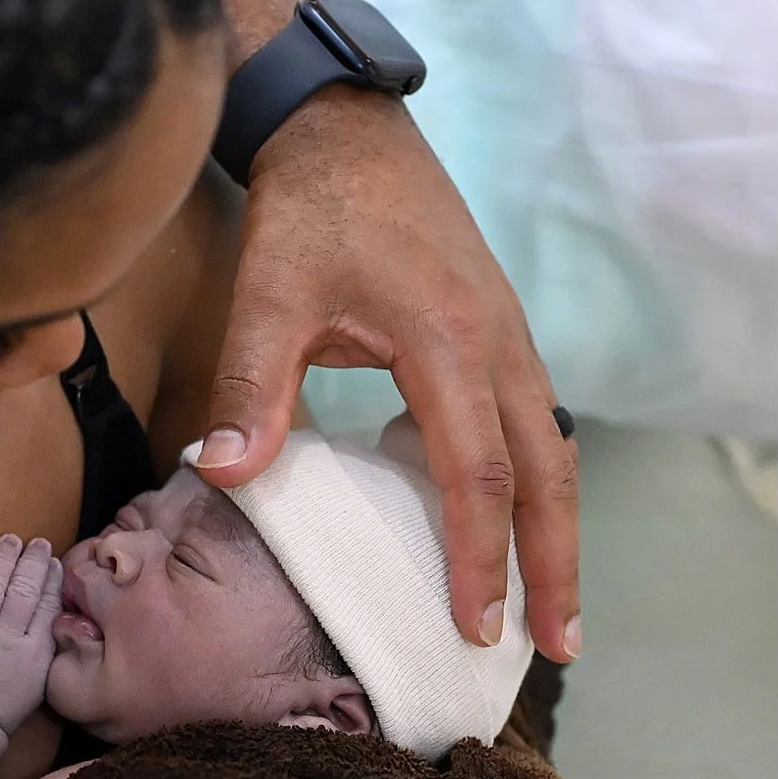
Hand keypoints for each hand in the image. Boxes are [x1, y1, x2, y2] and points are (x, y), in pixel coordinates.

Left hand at [0, 534, 63, 736]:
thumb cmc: (0, 707)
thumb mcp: (38, 680)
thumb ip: (47, 646)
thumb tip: (54, 610)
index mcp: (33, 653)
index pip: (47, 606)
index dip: (52, 579)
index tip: (54, 561)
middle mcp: (5, 640)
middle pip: (22, 591)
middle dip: (32, 562)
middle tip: (36, 543)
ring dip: (0, 558)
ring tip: (8, 540)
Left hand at [192, 86, 580, 664]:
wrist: (342, 132)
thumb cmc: (307, 213)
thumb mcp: (267, 295)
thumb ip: (248, 386)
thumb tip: (220, 473)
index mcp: (449, 342)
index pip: (478, 473)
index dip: (479, 556)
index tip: (473, 625)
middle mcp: (500, 344)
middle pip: (548, 474)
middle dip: (555, 565)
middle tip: (557, 646)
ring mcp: (508, 335)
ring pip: (552, 449)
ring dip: (555, 529)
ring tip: (552, 606)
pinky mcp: (497, 330)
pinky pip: (532, 421)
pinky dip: (533, 482)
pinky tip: (513, 523)